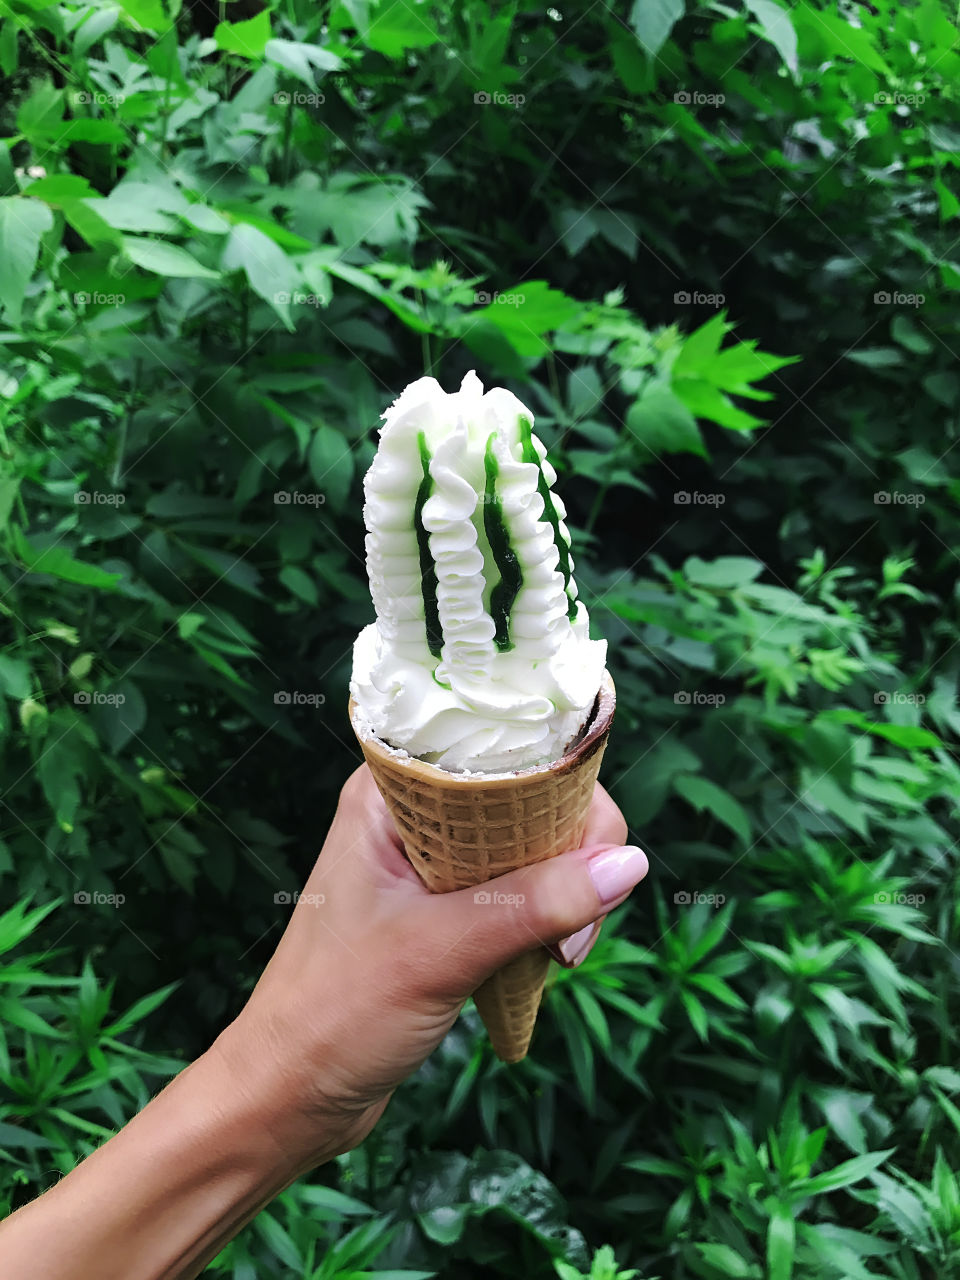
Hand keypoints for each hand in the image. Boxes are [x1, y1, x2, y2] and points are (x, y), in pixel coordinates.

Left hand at [214, 765, 647, 1170]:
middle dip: (571, 851)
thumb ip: (535, 903)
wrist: (286, 1097)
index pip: (497, 747)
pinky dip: (545, 919)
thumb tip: (631, 863)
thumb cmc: (335, 1011)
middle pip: (527, 796)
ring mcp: (431, 865)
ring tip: (562, 954)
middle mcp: (413, 816)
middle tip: (577, 922)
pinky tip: (549, 958)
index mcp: (391, 794)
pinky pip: (518, 891)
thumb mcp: (441, 950)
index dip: (556, 782)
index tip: (583, 848)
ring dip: (564, 893)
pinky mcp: (445, 910)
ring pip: (530, 848)